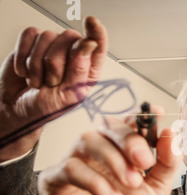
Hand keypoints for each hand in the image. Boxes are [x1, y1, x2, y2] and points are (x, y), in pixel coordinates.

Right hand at [0, 16, 107, 160]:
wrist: (18, 108)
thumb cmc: (46, 107)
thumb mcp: (67, 96)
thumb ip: (79, 71)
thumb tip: (89, 44)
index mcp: (88, 69)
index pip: (98, 45)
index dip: (97, 32)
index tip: (92, 22)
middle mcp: (73, 54)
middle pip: (69, 37)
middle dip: (55, 63)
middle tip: (50, 83)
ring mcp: (53, 46)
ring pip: (47, 36)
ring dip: (36, 64)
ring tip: (37, 81)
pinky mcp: (33, 42)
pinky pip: (29, 35)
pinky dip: (23, 55)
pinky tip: (25, 71)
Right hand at [38, 109, 181, 194]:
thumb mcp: (156, 192)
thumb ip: (166, 164)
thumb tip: (172, 133)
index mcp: (122, 150)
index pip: (129, 122)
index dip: (143, 115)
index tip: (157, 113)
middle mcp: (98, 150)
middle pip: (108, 125)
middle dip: (130, 139)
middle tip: (145, 162)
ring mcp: (75, 162)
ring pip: (88, 140)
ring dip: (114, 160)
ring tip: (132, 184)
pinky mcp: (54, 180)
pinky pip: (71, 168)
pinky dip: (97, 183)